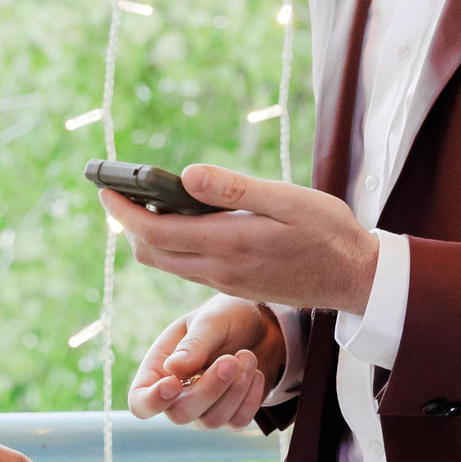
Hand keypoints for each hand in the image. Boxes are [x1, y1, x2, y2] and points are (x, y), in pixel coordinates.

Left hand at [99, 164, 377, 313]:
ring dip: (147, 237)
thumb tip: (185, 175)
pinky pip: (188, 268)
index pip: (154, 232)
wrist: (356, 278)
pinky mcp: (235, 286)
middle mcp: (220, 269)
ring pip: (167, 263)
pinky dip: (171, 246)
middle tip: (117, 193)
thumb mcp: (287, 199)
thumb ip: (235, 188)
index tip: (105, 188)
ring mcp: (226, 282)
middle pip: (150, 253)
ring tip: (143, 203)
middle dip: (126, 225)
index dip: (122, 211)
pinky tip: (182, 223)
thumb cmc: (329, 231)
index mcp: (229, 244)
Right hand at [126, 295, 283, 429]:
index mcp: (160, 368)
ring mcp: (204, 408)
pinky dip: (250, 398)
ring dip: (234, 390)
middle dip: (209, 390)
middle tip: (231, 360)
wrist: (262, 323)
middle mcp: (178, 393)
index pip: (140, 401)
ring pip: (211, 421)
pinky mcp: (231, 414)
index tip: (174, 384)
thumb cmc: (227, 316)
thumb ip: (193, 344)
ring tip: (247, 356)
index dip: (152, 401)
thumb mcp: (211, 321)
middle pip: (180, 414)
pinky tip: (255, 373)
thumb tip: (172, 369)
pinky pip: (237, 421)